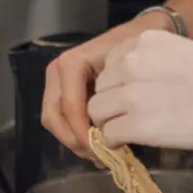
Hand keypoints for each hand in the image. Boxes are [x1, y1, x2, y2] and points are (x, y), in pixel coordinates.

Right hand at [40, 16, 173, 161]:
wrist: (139, 34)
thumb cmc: (136, 49)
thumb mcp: (129, 68)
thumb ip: (117, 97)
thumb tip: (110, 135)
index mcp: (70, 64)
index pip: (69, 108)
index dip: (82, 134)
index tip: (102, 152)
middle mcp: (58, 72)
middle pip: (54, 118)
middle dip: (75, 141)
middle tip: (100, 158)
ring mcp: (58, 82)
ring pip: (55, 121)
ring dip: (74, 140)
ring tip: (100, 155)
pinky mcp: (64, 91)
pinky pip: (62, 118)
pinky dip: (76, 134)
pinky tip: (97, 144)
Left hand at [90, 30, 192, 150]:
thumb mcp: (182, 56)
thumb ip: (154, 65)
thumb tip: (140, 89)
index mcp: (145, 40)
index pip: (111, 63)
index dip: (119, 85)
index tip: (134, 97)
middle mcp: (132, 61)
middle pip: (101, 87)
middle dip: (113, 104)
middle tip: (134, 118)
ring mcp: (131, 93)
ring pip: (97, 112)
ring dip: (111, 123)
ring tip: (135, 131)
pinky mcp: (136, 124)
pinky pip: (108, 136)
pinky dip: (117, 143)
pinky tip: (136, 143)